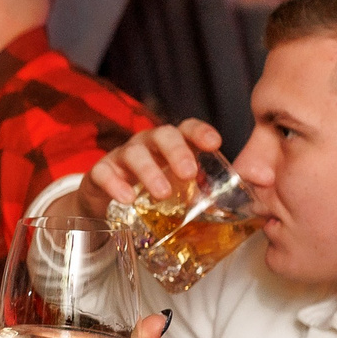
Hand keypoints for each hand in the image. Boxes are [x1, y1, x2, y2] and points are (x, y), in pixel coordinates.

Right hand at [78, 119, 224, 217]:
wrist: (108, 203)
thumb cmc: (150, 191)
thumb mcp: (176, 189)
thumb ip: (201, 193)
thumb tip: (237, 208)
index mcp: (169, 146)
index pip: (186, 129)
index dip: (200, 132)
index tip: (215, 144)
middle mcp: (146, 145)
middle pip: (161, 135)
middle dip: (176, 152)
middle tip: (188, 174)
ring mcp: (121, 157)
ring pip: (134, 154)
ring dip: (150, 171)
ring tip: (163, 194)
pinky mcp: (99, 173)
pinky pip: (104, 173)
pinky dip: (115, 185)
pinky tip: (127, 199)